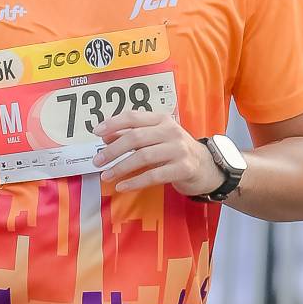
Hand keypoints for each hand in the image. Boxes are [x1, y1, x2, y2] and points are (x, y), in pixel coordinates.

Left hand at [94, 111, 228, 198]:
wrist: (206, 167)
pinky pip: (154, 176)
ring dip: (121, 167)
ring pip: (143, 157)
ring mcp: (178, 149)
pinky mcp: (183, 168)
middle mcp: (170, 131)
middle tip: (97, 161)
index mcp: (161, 120)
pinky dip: (135, 182)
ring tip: (106, 176)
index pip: (133, 117)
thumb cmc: (176, 151)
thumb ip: (132, 135)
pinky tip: (122, 186)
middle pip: (135, 138)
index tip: (96, 132)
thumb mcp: (155, 139)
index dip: (113, 123)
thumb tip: (105, 136)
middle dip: (113, 150)